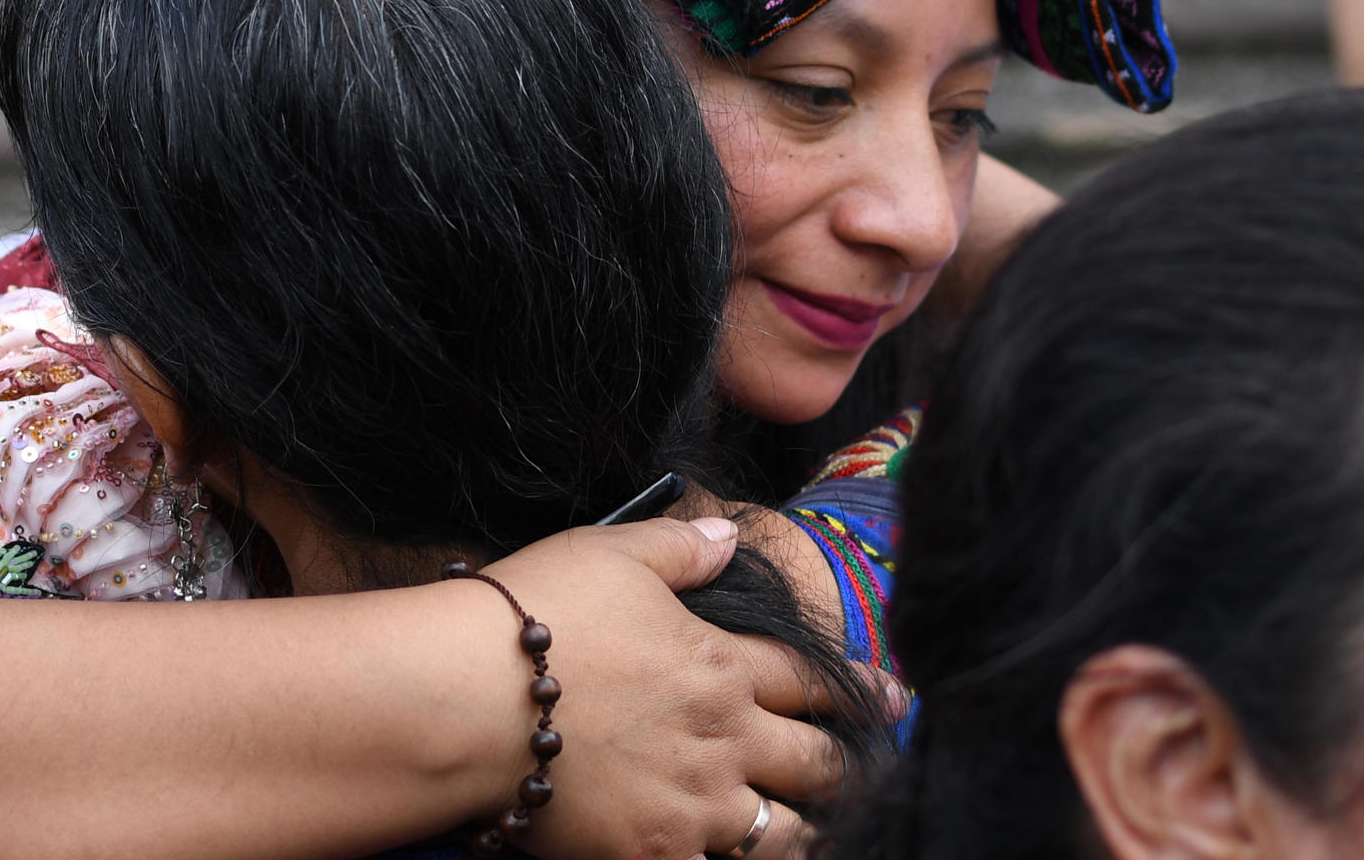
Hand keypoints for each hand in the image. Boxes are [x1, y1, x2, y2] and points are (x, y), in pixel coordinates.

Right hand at [478, 517, 843, 859]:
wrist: (465, 699)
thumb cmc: (535, 618)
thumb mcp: (612, 554)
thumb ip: (681, 548)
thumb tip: (727, 536)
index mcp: (720, 664)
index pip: (812, 677)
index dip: (860, 687)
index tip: (897, 694)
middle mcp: (723, 738)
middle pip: (817, 761)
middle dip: (851, 766)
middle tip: (878, 766)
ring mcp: (692, 805)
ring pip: (783, 833)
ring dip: (807, 830)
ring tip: (823, 830)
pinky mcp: (651, 855)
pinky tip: (737, 859)